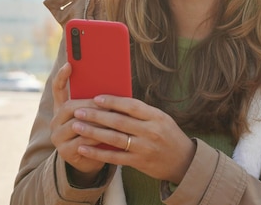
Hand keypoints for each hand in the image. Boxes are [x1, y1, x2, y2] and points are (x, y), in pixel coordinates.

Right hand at [50, 63, 105, 181]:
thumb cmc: (97, 132)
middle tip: (104, 101)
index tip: (69, 64)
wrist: (92, 160)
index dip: (62, 77)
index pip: (58, 89)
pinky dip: (96, 137)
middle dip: (89, 104)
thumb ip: (97, 102)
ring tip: (111, 117)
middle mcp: (56, 121)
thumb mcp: (96, 116)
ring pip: (76, 124)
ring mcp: (58, 137)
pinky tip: (107, 134)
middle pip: (69, 107)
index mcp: (62, 109)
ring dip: (95, 121)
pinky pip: (81, 141)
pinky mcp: (65, 152)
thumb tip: (113, 83)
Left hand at [71, 95, 195, 184]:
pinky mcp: (139, 163)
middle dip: (96, 116)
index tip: (96, 97)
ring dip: (93, 132)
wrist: (184, 161)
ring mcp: (144, 148)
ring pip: (114, 139)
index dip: (113, 101)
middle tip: (78, 111)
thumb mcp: (160, 118)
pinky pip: (114, 157)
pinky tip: (83, 148)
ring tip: (77, 126)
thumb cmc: (168, 135)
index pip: (131, 106)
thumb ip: (141, 112)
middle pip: (119, 121)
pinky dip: (97, 153)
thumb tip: (114, 101)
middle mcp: (150, 131)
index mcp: (156, 116)